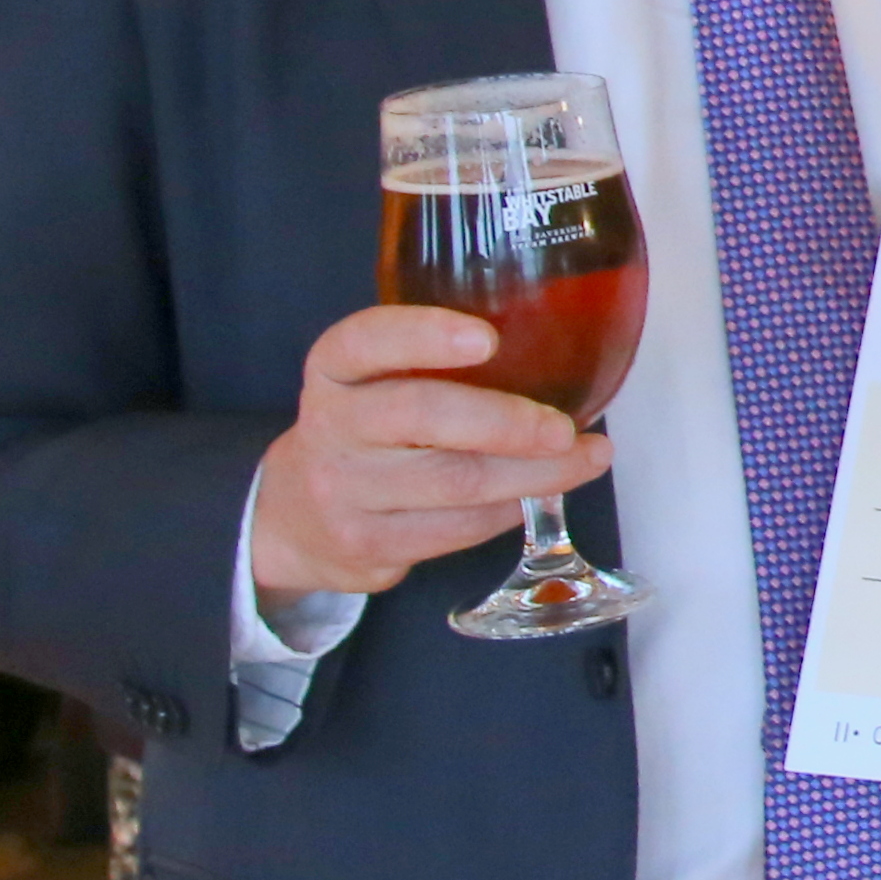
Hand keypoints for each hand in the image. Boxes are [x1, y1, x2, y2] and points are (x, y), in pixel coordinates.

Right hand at [248, 303, 605, 603]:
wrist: (294, 517)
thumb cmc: (368, 433)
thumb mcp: (374, 383)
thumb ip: (433, 361)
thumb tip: (558, 347)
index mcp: (334, 371)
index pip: (365, 341)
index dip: (424, 335)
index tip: (487, 338)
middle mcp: (331, 426)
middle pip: (422, 416)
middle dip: (507, 421)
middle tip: (564, 428)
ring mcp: (343, 490)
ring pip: (453, 482)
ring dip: (533, 474)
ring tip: (586, 458)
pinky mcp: (366, 544)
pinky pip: (455, 529)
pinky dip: (510, 511)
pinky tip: (541, 494)